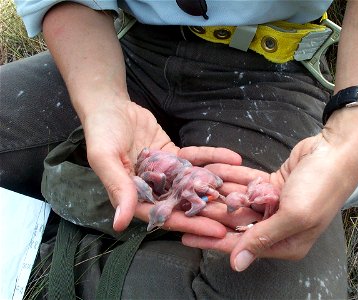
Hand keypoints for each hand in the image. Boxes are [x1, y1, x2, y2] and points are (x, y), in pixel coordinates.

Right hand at [83, 99, 241, 233]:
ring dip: (219, 185)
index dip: (191, 224)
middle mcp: (152, 190)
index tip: (216, 231)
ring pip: (195, 182)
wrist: (110, 106)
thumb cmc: (101, 132)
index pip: (165, 216)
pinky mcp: (174, 157)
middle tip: (240, 216)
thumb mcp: (105, 158)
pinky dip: (213, 158)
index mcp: (134, 197)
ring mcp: (166, 173)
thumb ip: (117, 187)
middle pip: (185, 203)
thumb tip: (119, 223)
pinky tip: (234, 158)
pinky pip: (196, 159)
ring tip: (245, 190)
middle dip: (213, 210)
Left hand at [182, 122, 357, 270]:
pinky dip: (231, 177)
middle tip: (185, 207)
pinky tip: (212, 170)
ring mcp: (274, 204)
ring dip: (219, 194)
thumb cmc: (319, 187)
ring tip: (192, 187)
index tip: (187, 237)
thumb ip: (263, 239)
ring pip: (240, 201)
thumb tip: (237, 265)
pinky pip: (247, 183)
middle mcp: (278, 226)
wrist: (335, 151)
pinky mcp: (271, 185)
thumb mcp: (293, 216)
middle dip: (212, 214)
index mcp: (286, 243)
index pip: (242, 245)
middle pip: (237, 223)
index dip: (213, 241)